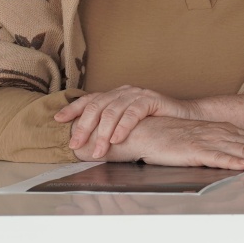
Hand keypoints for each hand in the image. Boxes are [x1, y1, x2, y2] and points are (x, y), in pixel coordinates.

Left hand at [56, 85, 195, 158]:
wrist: (186, 119)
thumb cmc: (156, 125)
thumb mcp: (128, 127)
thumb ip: (110, 129)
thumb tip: (86, 145)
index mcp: (116, 96)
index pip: (90, 100)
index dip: (73, 109)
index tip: (57, 120)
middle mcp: (124, 91)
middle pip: (97, 105)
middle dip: (84, 126)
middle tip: (76, 145)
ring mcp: (138, 94)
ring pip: (113, 110)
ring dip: (103, 133)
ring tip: (98, 150)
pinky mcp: (152, 99)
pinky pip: (133, 112)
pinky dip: (123, 126)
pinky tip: (117, 139)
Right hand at [71, 116, 243, 168]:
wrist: (146, 131)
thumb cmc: (173, 138)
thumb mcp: (203, 141)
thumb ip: (222, 148)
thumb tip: (243, 159)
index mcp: (223, 131)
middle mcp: (219, 134)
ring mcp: (207, 141)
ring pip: (241, 151)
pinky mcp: (192, 151)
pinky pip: (215, 157)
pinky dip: (230, 161)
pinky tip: (243, 165)